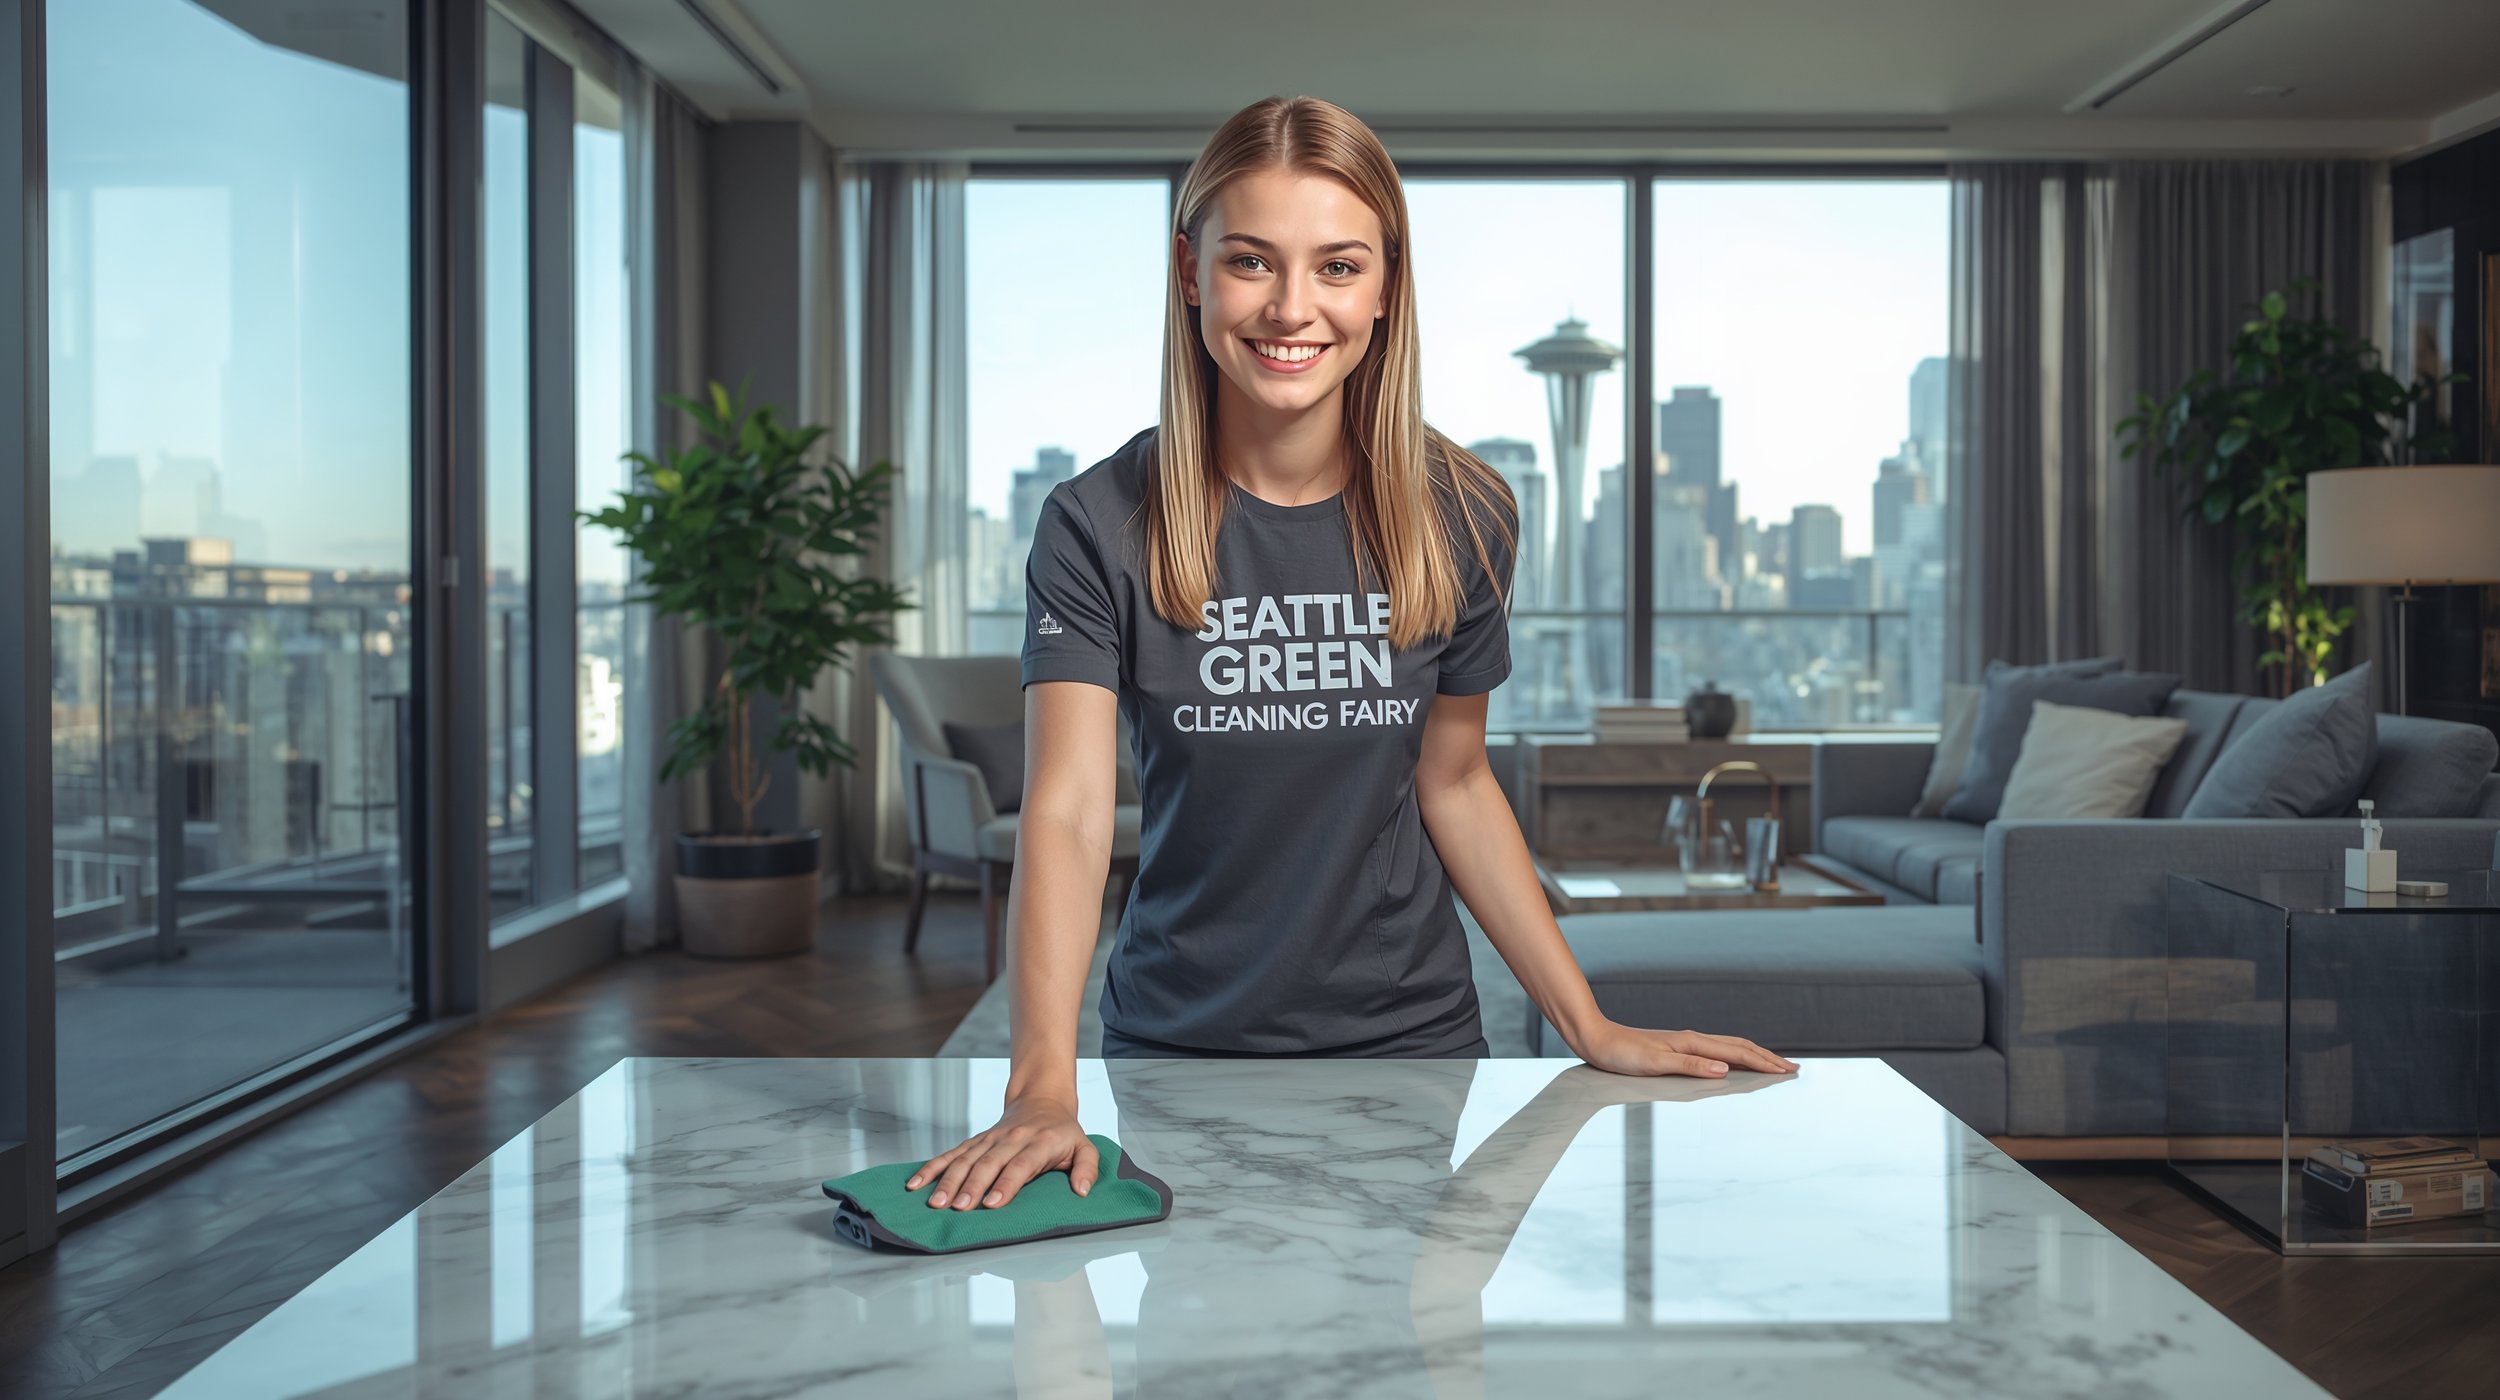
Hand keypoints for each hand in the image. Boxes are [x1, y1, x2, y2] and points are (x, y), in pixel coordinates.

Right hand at [903, 1094, 1099, 1210]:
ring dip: (948, 1181)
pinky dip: (933, 1168)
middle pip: (988, 1163)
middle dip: (971, 1186)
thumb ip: (1087, 1168)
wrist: (1042, 1100)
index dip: (1006, 1184)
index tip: (992, 1204)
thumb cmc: (1064, 1132)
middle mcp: (1012, 1139)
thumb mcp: (1085, 1147)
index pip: (1021, 1165)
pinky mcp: (976, 1141)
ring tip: (935, 1202)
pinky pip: (952, 1154)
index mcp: (1039, 1143)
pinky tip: (916, 1183)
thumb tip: (1083, 1191)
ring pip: (966, 1159)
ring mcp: (990, 1139)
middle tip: (958, 1208)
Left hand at [1571, 1019, 1796, 1077]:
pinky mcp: (1677, 1048)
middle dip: (1767, 1058)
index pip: (1737, 1053)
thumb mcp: (1654, 1063)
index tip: (1787, 1072)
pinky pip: (1715, 1052)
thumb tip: (1725, 1069)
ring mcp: (1686, 1043)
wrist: (1596, 1039)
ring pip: (1729, 1048)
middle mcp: (1692, 1040)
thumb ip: (1690, 1066)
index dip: (1764, 1063)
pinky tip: (1734, 1064)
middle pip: (1739, 1047)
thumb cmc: (1621, 1054)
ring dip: (1754, 1056)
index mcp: (1692, 1043)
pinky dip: (1734, 1058)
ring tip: (1773, 1065)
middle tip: (1792, 1069)